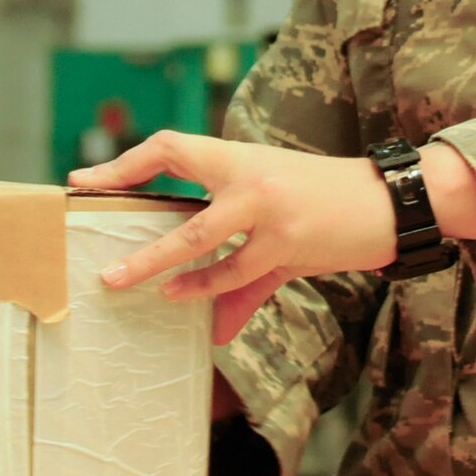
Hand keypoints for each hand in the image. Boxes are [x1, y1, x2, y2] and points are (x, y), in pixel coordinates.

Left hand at [68, 131, 395, 345]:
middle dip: (134, 226)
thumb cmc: (329, 205)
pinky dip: (209, 291)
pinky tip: (188, 305)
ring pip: (198, 237)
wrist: (391, 201)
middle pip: (172, 185)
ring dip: (158, 266)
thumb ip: (242, 277)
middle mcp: (247, 175)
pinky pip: (238, 271)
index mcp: (239, 159)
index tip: (84, 180)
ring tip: (124, 284)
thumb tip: (213, 328)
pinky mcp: (288, 239)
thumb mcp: (279, 229)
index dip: (124, 163)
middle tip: (100, 259)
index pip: (170, 147)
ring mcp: (267, 207)